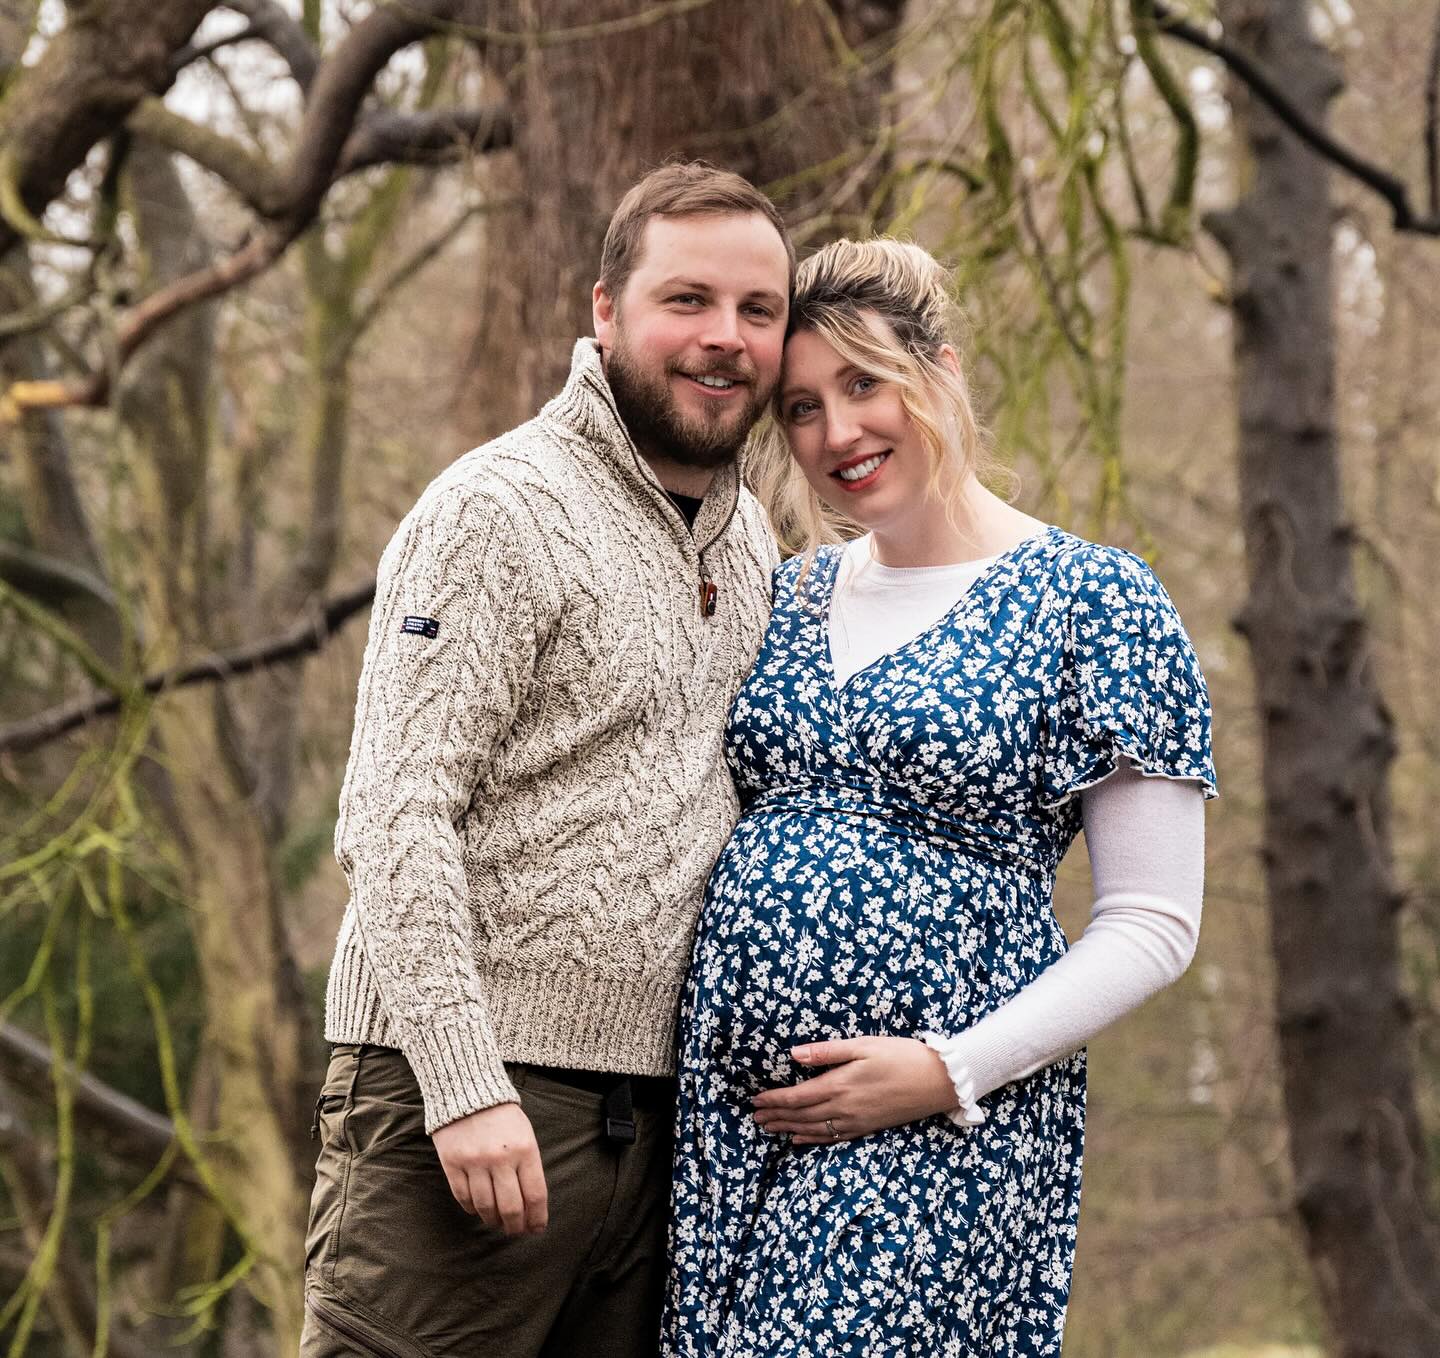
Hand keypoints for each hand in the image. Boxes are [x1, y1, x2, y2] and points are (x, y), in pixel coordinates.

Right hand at [431, 1102, 547, 1234]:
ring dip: (493, 1220)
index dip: (537, 1218)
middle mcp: (500, 1158)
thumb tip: (531, 1205)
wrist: (468, 1090)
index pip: (535, 1195)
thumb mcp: (525, 1135)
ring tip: (497, 1222)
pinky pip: (463, 1198)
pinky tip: (478, 1209)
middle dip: (516, 1226)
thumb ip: (528, 1167)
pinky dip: (472, 1209)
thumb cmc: (502, 1116)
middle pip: (511, 1208)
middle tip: (516, 1231)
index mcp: (525, 1149)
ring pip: (486, 1207)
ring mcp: (474, 1161)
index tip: (536, 1229)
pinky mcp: (452, 1163)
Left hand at [751, 1037, 957, 1143]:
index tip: (756, 1099)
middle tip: (754, 1116)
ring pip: (813, 1129)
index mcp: (839, 1085)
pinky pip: (832, 1138)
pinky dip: (811, 1140)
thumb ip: (826, 1051)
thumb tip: (793, 1054)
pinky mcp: (866, 1128)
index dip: (774, 1100)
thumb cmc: (900, 1055)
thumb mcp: (863, 1045)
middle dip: (775, 1116)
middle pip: (800, 1116)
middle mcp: (843, 1108)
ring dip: (788, 1129)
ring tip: (769, 1128)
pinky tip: (799, 1140)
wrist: (937, 1081)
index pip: (796, 1097)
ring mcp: (855, 1122)